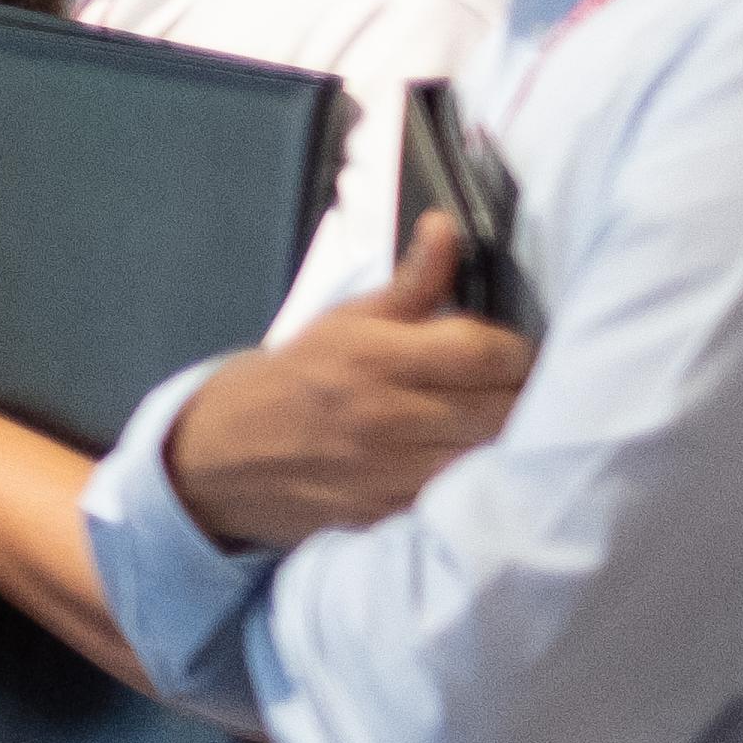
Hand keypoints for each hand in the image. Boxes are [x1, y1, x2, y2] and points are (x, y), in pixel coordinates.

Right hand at [161, 217, 533, 547]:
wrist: (217, 457)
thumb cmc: (289, 382)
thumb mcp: (341, 322)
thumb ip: (410, 283)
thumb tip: (447, 228)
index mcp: (373, 357)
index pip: (487, 352)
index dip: (519, 352)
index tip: (514, 354)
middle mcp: (384, 416)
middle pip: (504, 410)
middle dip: (525, 398)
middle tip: (519, 392)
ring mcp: (388, 473)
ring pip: (492, 459)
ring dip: (509, 443)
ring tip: (502, 429)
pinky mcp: (389, 514)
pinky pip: (462, 501)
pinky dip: (479, 483)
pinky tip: (474, 468)